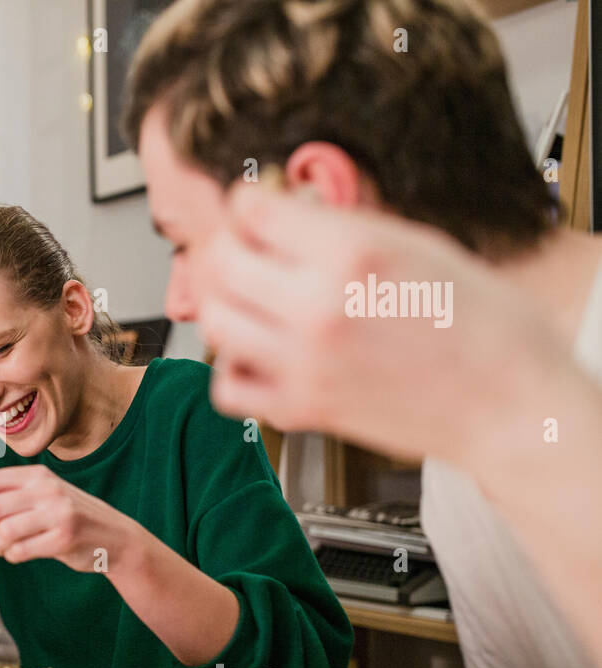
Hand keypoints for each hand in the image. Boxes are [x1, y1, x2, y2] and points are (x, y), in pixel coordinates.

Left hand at [0, 464, 133, 571]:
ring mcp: (57, 514)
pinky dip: (12, 556)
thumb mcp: (44, 494)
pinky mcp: (64, 538)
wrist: (115, 537)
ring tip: (4, 547)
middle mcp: (46, 490)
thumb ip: (11, 495)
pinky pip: (20, 552)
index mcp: (36, 475)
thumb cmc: (71, 517)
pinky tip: (21, 553)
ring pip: (2, 532)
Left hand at [195, 184, 555, 463]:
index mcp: (351, 254)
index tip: (257, 205)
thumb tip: (291, 207)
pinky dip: (232, 369)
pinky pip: (227, 388)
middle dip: (229, 244)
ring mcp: (302, 364)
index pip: (252, 211)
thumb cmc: (485, 326)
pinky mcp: (300, 410)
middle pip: (222, 261)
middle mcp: (317, 308)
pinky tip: (258, 354)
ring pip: (214, 320)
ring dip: (225, 301)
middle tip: (247, 245)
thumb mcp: (421, 244)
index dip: (251, 200)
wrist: (510, 405)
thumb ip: (345, 226)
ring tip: (252, 296)